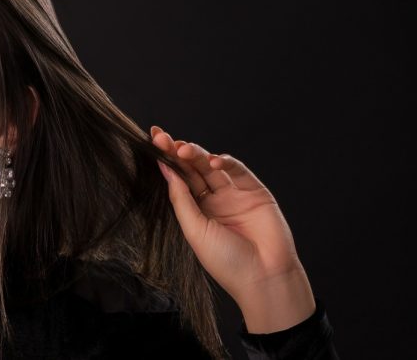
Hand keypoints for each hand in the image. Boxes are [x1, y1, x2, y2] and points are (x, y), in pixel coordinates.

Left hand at [149, 125, 315, 332]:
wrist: (264, 277)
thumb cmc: (226, 261)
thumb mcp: (194, 230)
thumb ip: (181, 199)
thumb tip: (164, 170)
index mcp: (196, 210)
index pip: (179, 179)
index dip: (166, 161)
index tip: (152, 143)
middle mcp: (214, 200)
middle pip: (193, 169)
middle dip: (178, 152)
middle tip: (162, 139)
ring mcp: (234, 194)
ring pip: (212, 166)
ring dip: (197, 154)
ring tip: (184, 149)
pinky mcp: (255, 191)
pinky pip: (237, 170)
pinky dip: (225, 162)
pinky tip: (213, 162)